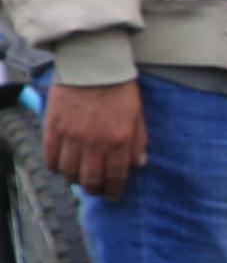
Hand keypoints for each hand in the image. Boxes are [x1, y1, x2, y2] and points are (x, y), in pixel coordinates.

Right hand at [43, 81, 145, 197]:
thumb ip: (138, 142)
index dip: (114, 191)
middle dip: (95, 189)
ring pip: (69, 172)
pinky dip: (55, 167)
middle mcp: (94, 143)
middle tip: (96, 190)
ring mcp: (71, 136)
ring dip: (74, 180)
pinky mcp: (53, 128)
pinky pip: (50, 157)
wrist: (93, 66)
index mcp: (119, 142)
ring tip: (79, 179)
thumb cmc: (120, 89)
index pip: (116, 177)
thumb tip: (139, 166)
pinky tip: (61, 168)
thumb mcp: (137, 116)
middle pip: (90, 180)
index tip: (114, 196)